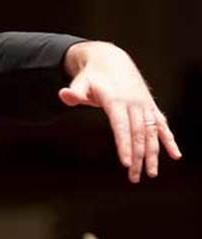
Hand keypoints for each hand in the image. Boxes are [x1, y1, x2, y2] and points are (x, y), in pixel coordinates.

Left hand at [59, 41, 181, 182]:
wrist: (112, 60)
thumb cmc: (92, 76)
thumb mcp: (80, 82)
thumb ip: (74, 92)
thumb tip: (63, 95)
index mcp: (116, 100)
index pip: (121, 127)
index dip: (124, 145)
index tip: (125, 163)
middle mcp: (134, 103)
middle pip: (137, 134)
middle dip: (137, 157)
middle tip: (134, 178)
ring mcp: (144, 105)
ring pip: (151, 133)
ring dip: (153, 154)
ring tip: (151, 174)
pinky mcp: (150, 106)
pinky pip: (161, 125)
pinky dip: (168, 139)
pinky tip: (175, 156)